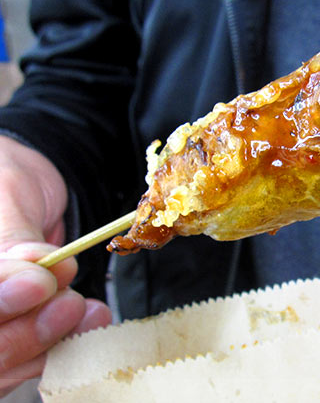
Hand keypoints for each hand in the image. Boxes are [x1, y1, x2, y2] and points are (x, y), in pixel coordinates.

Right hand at [0, 136, 111, 396]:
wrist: (24, 184)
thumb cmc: (6, 176)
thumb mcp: (8, 195)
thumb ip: (15, 239)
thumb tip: (35, 273)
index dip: (0, 303)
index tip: (40, 283)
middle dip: (27, 333)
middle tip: (70, 303)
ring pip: (7, 363)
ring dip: (53, 344)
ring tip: (91, 313)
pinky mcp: (14, 331)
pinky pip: (32, 359)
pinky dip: (65, 345)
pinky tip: (91, 321)